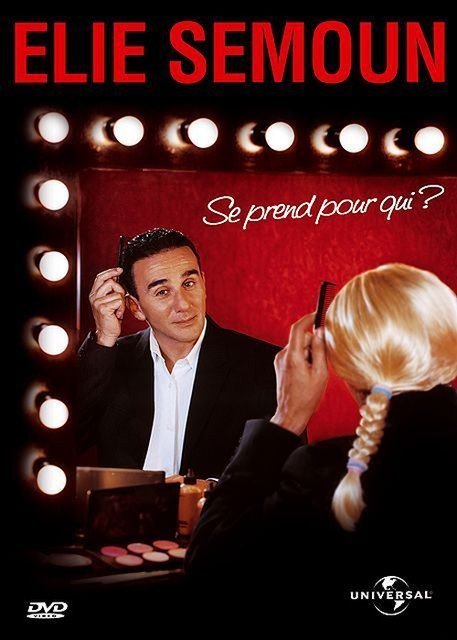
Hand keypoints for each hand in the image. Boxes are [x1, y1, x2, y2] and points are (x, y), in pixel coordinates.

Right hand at [89, 267, 125, 346]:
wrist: (107, 333)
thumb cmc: (110, 317)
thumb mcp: (109, 301)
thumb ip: (111, 290)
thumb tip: (117, 277)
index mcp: (94, 294)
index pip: (100, 277)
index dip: (110, 272)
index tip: (119, 270)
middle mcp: (93, 297)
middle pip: (111, 282)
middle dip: (120, 290)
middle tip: (120, 300)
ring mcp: (97, 302)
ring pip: (117, 292)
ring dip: (122, 301)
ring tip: (117, 309)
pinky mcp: (103, 308)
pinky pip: (119, 300)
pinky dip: (122, 308)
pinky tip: (117, 314)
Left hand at [271, 313, 327, 435]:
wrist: (291, 413)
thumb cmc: (306, 397)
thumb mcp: (320, 373)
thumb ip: (320, 350)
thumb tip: (320, 332)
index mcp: (293, 356)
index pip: (298, 329)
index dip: (308, 319)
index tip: (317, 314)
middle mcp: (283, 356)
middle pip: (301, 339)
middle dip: (313, 345)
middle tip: (319, 363)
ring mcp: (280, 360)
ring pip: (298, 347)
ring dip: (308, 354)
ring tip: (312, 373)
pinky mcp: (280, 365)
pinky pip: (294, 354)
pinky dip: (303, 359)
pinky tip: (306, 374)